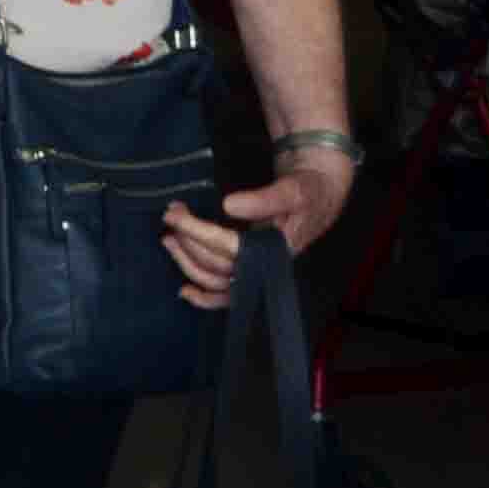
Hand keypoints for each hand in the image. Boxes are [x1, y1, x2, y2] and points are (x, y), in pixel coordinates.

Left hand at [162, 154, 351, 307]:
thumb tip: (229, 206)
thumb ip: (265, 199)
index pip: (230, 247)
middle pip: (218, 265)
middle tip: (170, 215)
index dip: (198, 232)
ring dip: (187, 262)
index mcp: (277, 248)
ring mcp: (258, 270)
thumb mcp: (293, 190)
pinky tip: (185, 292)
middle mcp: (266, 265)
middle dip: (188, 241)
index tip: (176, 214)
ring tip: (168, 239)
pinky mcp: (252, 269)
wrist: (320, 193)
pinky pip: (227, 293)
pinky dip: (205, 297)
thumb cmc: (310, 192)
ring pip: (217, 281)